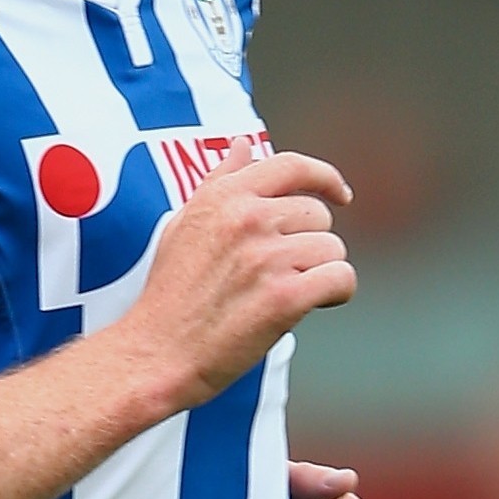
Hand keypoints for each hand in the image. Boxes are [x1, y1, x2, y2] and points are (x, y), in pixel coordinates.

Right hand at [114, 142, 355, 405]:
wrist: (157, 353)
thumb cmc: (170, 293)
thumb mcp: (184, 224)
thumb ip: (218, 182)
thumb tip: (244, 145)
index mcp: (223, 197)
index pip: (291, 166)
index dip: (325, 178)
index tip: (340, 195)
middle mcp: (246, 219)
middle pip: (318, 215)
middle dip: (309, 244)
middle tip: (279, 274)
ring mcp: (266, 257)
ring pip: (332, 249)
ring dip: (319, 273)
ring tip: (284, 293)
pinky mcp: (285, 297)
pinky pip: (341, 279)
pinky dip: (335, 293)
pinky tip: (312, 304)